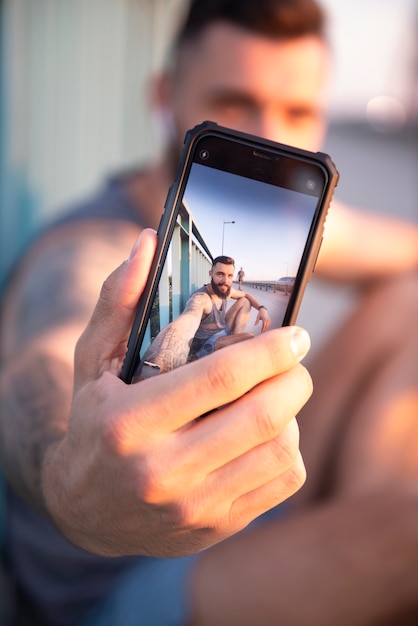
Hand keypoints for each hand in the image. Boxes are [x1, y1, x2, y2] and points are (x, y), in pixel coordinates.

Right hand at [42, 230, 311, 557]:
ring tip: (275, 394)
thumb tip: (148, 240)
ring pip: (282, 449)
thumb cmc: (94, 422)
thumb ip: (119, 298)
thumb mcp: (94, 359)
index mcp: (129, 424)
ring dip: (291, 412)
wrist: (86, 509)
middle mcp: (162, 473)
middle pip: (262, 415)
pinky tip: (266, 432)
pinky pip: (283, 480)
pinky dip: (289, 446)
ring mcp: (193, 507)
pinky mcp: (217, 526)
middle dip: (294, 377)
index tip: (296, 334)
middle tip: (295, 357)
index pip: (221, 379)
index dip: (269, 350)